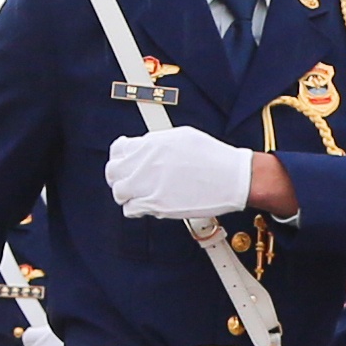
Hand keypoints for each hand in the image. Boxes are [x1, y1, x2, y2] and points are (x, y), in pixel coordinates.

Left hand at [106, 124, 256, 221]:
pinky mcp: (157, 204)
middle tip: (127, 180)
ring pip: (119, 192)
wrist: (233, 177)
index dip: (120, 157)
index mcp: (151, 144)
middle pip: (113, 171)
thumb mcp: (182, 136)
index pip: (118, 150)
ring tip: (138, 194)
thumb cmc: (214, 157)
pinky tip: (147, 204)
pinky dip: (136, 209)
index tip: (124, 162)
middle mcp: (146, 163)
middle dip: (119, 176)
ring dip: (127, 194)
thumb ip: (157, 142)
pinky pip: (131, 209)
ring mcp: (149, 184)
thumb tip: (146, 147)